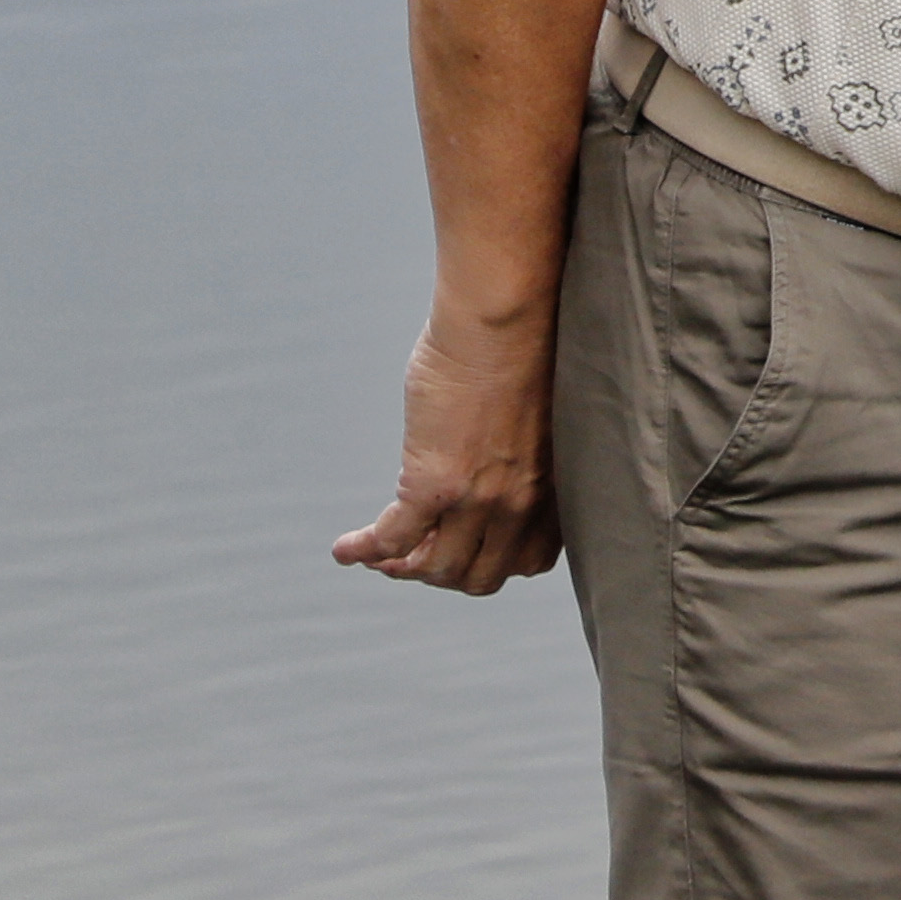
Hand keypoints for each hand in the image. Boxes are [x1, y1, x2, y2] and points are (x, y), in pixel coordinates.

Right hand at [329, 301, 564, 593]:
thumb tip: (495, 467)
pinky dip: (364, 551)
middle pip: (479, 576)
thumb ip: (528, 456)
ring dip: (402, 568)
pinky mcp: (433, 484)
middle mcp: (521, 504)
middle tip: (413, 558)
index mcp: (554, 488)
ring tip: (380, 555)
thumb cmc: (526, 353)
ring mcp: (478, 500)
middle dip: (443, 574)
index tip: (465, 550)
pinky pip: (392, 540)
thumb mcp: (543, 421)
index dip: (491, 563)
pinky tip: (346, 549)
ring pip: (435, 568)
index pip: (528, 561)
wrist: (505, 322)